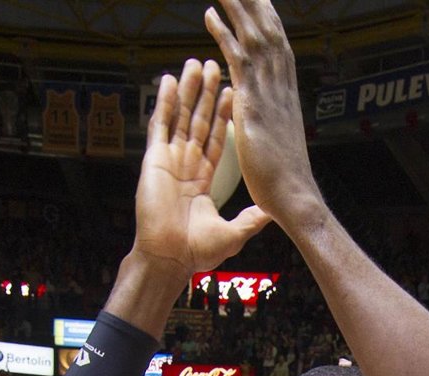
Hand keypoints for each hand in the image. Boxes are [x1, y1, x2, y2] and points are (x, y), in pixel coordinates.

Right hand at [133, 58, 268, 277]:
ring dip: (188, 90)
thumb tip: (274, 213)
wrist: (171, 258)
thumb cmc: (197, 251)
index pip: (217, 139)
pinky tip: (169, 80)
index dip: (224, 116)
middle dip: (207, 94)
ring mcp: (169, 160)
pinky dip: (164, 102)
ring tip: (196, 64)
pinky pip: (160, 125)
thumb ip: (252, 218)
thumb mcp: (234, 232)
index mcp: (203, 179)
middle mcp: (186, 165)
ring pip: (181, 117)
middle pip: (199, 121)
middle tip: (215, 67)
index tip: (234, 93)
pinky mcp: (154, 159)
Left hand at [205, 1, 319, 227]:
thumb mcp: (281, 147)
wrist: (296, 198)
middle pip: (269, 33)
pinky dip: (223, 34)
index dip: (269, 22)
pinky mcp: (253, 104)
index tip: (262, 0)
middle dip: (257, 3)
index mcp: (287, 97)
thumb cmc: (289, 182)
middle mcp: (281, 88)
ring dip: (239, 6)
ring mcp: (269, 94)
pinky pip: (237, 60)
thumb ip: (274, 128)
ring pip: (254, 37)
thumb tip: (270, 124)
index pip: (278, 49)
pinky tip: (208, 13)